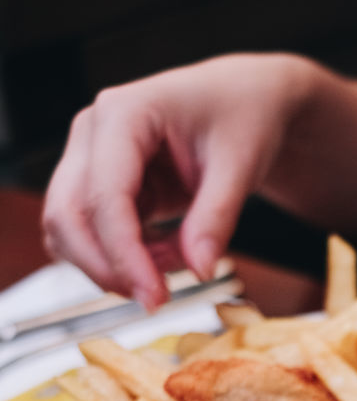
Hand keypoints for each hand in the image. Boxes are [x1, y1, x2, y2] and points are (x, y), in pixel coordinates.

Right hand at [42, 54, 312, 307]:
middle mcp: (93, 133)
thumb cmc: (243, 115)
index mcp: (123, 114)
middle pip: (67, 215)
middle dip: (107, 267)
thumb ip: (216, 218)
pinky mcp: (101, 185)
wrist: (244, 101)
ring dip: (117, 264)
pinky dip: (127, 257)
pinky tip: (170, 252)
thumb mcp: (240, 165)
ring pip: (71, 230)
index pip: (105, 196)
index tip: (155, 297)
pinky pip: (95, 235)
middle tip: (156, 300)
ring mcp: (91, 159)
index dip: (124, 255)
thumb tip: (200, 269)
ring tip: (180, 259)